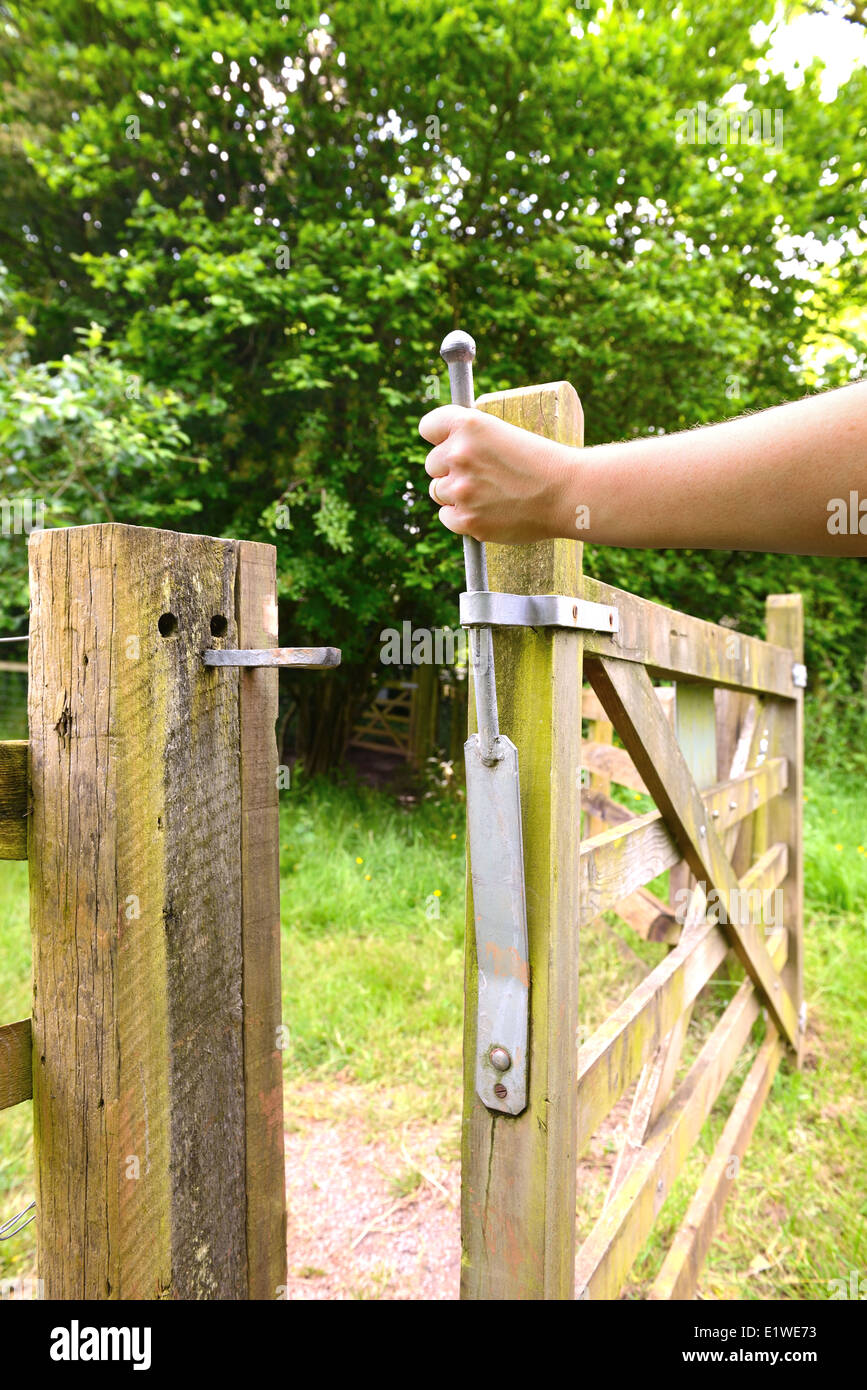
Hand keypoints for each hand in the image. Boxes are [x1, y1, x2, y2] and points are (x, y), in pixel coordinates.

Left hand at [418, 405, 574, 542]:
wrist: (568, 493)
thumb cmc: (544, 463)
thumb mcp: (506, 434)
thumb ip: (473, 441)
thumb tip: (447, 453)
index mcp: (468, 424)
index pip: (428, 427)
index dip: (439, 438)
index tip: (447, 444)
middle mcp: (458, 454)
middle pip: (432, 464)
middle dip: (450, 469)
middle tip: (481, 475)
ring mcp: (461, 489)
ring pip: (438, 492)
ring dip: (456, 494)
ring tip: (489, 493)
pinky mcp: (467, 519)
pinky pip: (447, 517)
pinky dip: (461, 517)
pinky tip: (486, 511)